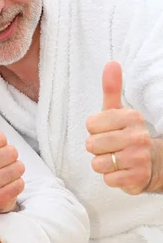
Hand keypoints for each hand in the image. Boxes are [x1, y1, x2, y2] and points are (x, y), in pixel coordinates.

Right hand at [0, 95, 24, 211]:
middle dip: (10, 156)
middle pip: (11, 152)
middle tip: (0, 163)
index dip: (1, 141)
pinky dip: (18, 183)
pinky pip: (20, 183)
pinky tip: (7, 185)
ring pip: (18, 167)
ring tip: (4, 173)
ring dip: (16, 169)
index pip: (0, 137)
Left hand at [86, 61, 151, 194]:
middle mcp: (138, 136)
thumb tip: (111, 63)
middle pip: (92, 144)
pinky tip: (121, 171)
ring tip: (115, 159)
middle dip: (96, 148)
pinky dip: (110, 177)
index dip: (94, 130)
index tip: (107, 130)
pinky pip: (107, 179)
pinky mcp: (136, 178)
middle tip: (110, 147)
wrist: (152, 162)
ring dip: (102, 164)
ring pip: (97, 163)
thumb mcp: (118, 111)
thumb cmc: (126, 133)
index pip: (91, 124)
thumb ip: (112, 88)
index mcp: (131, 117)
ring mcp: (138, 158)